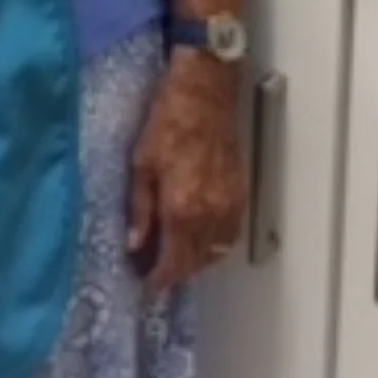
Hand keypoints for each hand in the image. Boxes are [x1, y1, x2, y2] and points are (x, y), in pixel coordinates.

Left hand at [126, 51, 245, 294]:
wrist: (205, 93)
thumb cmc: (169, 121)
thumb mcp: (141, 163)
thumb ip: (139, 209)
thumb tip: (136, 244)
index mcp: (182, 209)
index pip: (174, 263)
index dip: (158, 279)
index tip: (146, 284)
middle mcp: (210, 214)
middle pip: (196, 263)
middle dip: (175, 273)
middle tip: (155, 272)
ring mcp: (230, 206)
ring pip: (216, 253)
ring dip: (196, 263)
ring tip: (175, 259)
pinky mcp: (241, 194)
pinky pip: (230, 236)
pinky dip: (215, 247)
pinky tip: (200, 240)